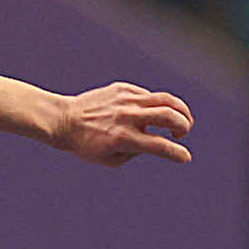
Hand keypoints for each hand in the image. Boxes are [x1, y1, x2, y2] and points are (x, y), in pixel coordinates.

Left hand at [56, 83, 194, 165]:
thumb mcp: (113, 160)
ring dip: (181, 111)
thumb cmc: (88, 145)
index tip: (184, 158)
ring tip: (180, 120)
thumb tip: (156, 141)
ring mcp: (125, 99)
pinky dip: (157, 106)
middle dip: (185, 126)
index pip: (161, 146)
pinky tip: (151, 114)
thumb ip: (138, 152)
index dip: (178, 154)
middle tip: (181, 133)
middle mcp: (127, 117)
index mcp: (125, 138)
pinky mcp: (122, 89)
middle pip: (170, 116)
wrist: (64, 120)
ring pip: (165, 99)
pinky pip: (148, 95)